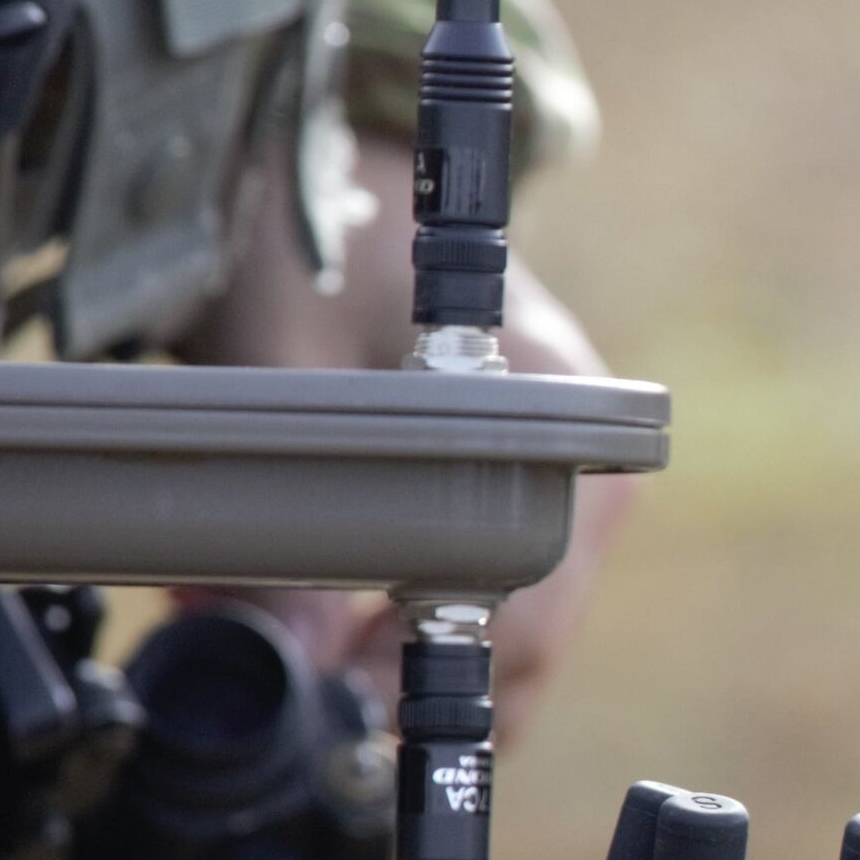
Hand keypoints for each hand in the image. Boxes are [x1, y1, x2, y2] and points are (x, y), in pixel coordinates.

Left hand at [179, 134, 636, 734]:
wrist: (337, 150)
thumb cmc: (314, 239)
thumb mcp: (280, 375)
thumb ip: (292, 512)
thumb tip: (289, 653)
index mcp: (561, 422)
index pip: (526, 607)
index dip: (425, 676)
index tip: (332, 709)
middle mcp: (588, 460)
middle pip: (527, 634)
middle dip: (404, 680)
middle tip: (293, 698)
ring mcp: (568, 472)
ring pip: (506, 619)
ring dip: (395, 648)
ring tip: (272, 633)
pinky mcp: (530, 477)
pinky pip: (489, 578)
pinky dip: (404, 606)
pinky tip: (306, 594)